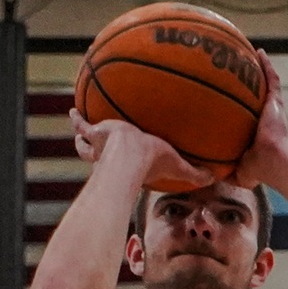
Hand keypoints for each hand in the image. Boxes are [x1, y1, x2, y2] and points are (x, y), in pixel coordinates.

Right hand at [69, 106, 206, 193]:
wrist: (130, 155)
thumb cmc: (151, 162)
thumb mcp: (177, 164)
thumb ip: (194, 171)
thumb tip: (215, 178)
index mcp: (125, 164)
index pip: (122, 165)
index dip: (120, 164)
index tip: (116, 161)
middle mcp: (108, 157)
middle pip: (96, 155)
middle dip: (91, 149)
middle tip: (88, 142)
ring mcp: (100, 144)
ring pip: (85, 143)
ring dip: (82, 136)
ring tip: (77, 125)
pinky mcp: (95, 132)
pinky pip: (82, 124)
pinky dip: (76, 119)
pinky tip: (73, 110)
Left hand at [230, 54, 287, 191]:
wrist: (273, 161)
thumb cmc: (260, 169)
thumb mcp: (237, 171)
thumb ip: (224, 171)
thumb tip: (207, 176)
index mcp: (255, 131)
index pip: (243, 115)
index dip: (235, 107)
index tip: (222, 98)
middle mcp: (263, 117)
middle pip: (253, 96)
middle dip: (244, 84)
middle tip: (230, 70)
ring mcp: (271, 108)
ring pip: (263, 84)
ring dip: (256, 70)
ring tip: (244, 54)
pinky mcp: (276, 102)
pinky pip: (271, 79)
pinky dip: (266, 66)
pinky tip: (259, 52)